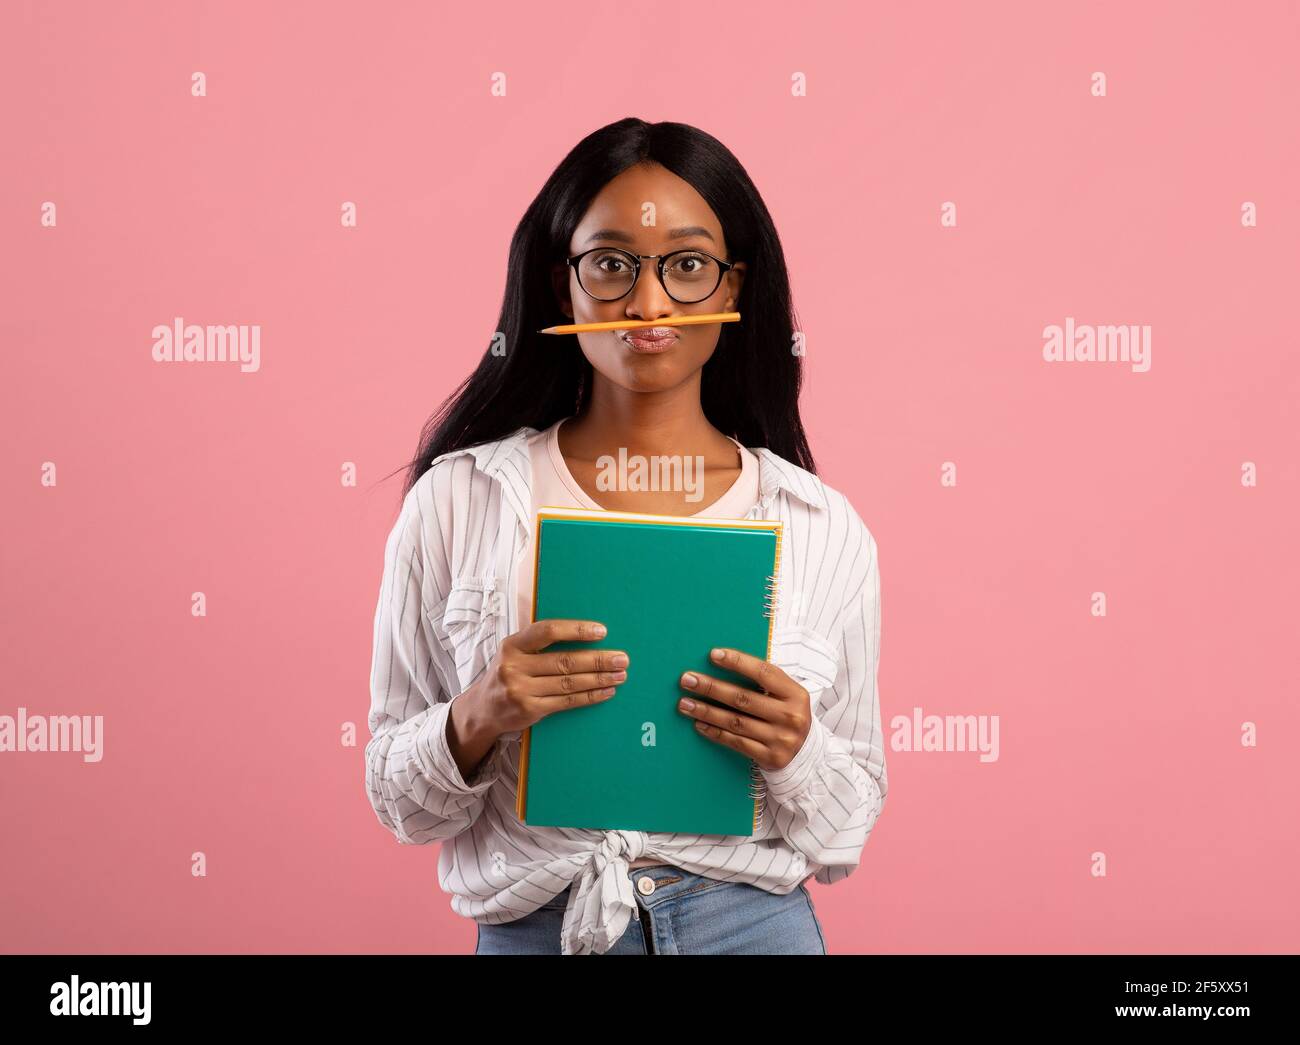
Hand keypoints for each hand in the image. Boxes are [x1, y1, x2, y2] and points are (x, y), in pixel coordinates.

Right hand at [470, 619, 628, 732]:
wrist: (483, 708)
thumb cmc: (508, 672)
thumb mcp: (514, 651)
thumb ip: (540, 642)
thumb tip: (586, 634)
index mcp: (512, 644)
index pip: (548, 631)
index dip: (576, 630)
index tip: (602, 631)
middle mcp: (514, 667)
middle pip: (564, 661)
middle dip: (598, 660)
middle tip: (622, 658)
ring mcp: (521, 691)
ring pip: (569, 683)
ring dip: (599, 679)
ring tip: (620, 675)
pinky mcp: (529, 710)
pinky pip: (567, 702)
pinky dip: (590, 696)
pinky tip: (606, 691)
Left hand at [676, 647, 810, 771]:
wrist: (807, 754)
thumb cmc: (788, 715)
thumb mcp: (787, 695)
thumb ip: (764, 681)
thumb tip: (723, 663)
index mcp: (795, 694)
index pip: (764, 673)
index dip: (738, 662)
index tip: (713, 654)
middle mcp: (790, 716)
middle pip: (743, 698)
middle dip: (711, 687)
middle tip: (687, 680)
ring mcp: (780, 739)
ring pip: (735, 722)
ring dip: (706, 711)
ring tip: (685, 703)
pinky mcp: (770, 757)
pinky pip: (736, 742)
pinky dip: (715, 732)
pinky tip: (699, 724)